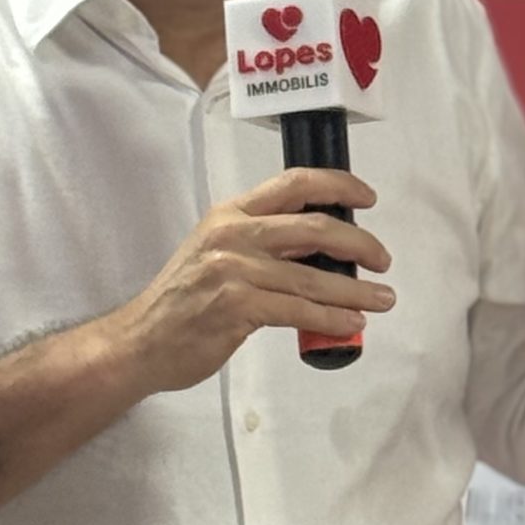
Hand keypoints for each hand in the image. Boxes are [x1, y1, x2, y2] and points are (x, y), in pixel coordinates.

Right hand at [107, 168, 394, 393]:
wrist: (140, 341)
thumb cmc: (183, 300)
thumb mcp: (218, 252)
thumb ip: (263, 241)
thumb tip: (324, 245)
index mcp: (231, 213)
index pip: (294, 183)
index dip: (339, 185)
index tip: (368, 198)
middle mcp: (233, 234)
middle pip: (316, 227)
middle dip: (361, 244)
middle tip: (383, 261)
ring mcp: (234, 271)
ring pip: (314, 277)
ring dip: (357, 291)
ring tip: (383, 299)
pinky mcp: (236, 308)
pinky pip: (300, 311)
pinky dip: (332, 319)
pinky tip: (351, 324)